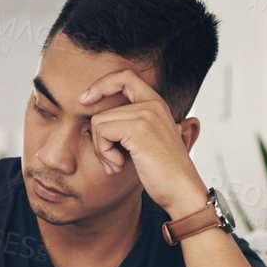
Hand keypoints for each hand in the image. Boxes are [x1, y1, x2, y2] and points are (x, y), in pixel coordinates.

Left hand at [77, 69, 207, 217]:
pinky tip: (119, 165)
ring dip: (101, 149)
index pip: (125, 76)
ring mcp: (146, 114)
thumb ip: (128, 124)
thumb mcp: (145, 141)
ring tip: (117, 164)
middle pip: (103, 110)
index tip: (85, 99)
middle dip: (99, 140)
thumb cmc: (163, 172)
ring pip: (98, 122)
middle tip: (111, 160)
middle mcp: (152, 104)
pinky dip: (104, 152)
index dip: (102, 84)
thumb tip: (96, 119)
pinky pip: (101, 132)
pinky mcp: (139, 128)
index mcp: (156, 104)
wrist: (181, 189)